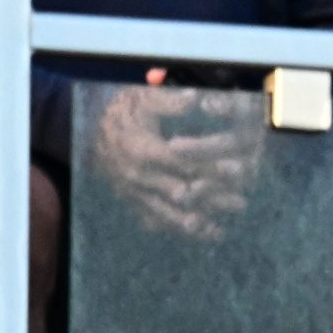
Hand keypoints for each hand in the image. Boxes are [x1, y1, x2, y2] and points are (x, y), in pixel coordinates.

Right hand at [89, 78, 264, 240]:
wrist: (92, 130)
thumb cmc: (126, 111)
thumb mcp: (144, 98)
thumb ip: (169, 102)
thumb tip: (194, 98)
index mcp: (144, 150)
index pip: (184, 163)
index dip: (211, 167)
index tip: (237, 171)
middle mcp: (138, 176)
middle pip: (181, 191)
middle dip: (212, 199)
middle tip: (240, 204)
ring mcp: (133, 192)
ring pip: (167, 213)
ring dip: (196, 223)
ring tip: (221, 232)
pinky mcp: (131, 200)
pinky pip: (155, 220)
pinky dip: (177, 228)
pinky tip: (199, 234)